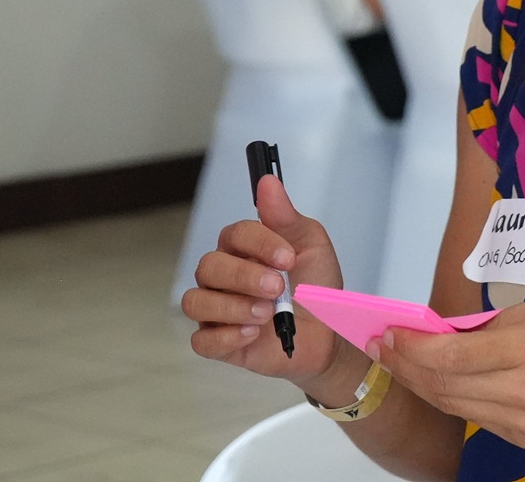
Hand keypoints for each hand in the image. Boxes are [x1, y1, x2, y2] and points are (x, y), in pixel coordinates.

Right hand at [183, 176, 359, 395]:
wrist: (327, 335)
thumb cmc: (315, 287)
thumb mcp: (311, 245)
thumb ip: (286, 216)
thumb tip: (268, 182)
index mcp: (242, 248)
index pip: (234, 234)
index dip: (259, 244)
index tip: (288, 257)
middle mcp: (223, 276)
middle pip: (209, 267)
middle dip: (244, 277)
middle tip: (277, 287)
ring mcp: (217, 309)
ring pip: (196, 301)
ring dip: (233, 307)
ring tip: (267, 313)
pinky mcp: (218, 342)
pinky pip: (202, 339)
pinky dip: (226, 336)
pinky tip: (253, 333)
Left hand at [373, 294, 524, 454]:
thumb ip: (495, 322)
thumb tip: (448, 331)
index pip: (452, 356)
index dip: (413, 347)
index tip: (389, 332)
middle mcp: (523, 392)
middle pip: (444, 385)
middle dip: (406, 365)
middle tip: (383, 344)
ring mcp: (522, 423)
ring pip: (453, 405)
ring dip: (421, 383)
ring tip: (399, 360)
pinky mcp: (524, 440)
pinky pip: (474, 417)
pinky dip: (450, 397)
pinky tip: (437, 379)